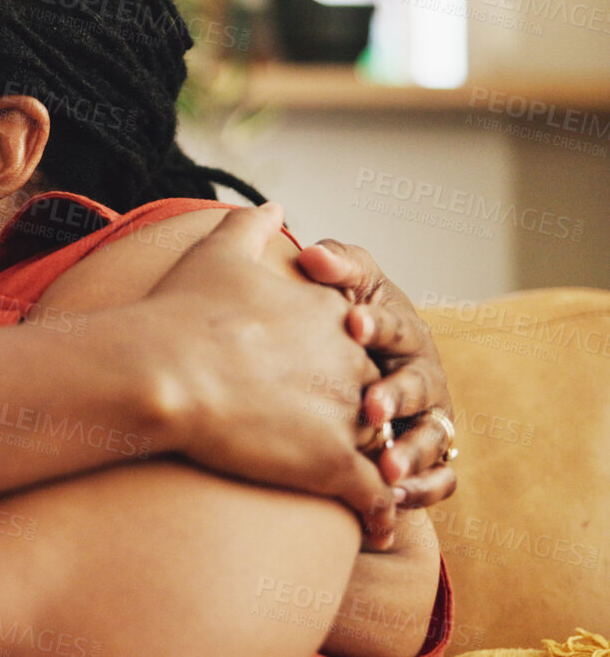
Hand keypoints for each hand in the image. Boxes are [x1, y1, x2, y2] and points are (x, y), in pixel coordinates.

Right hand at [134, 203, 398, 539]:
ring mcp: (347, 413)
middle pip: (369, 391)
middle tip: (341, 437)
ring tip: (371, 490)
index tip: (315, 379)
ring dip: (377, 466)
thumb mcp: (217, 250)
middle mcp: (351, 360)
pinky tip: (376, 528)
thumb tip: (274, 206)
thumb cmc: (179, 312)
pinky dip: (380, 514)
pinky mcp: (334, 463)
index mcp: (329, 313)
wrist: (161, 368)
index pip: (354, 339)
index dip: (334, 361)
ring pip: (379, 444)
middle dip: (359, 414)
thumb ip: (252, 224)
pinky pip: (374, 497)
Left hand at [297, 239, 457, 509]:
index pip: (393, 323)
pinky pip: (439, 477)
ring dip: (411, 451)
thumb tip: (312, 255)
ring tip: (386, 466)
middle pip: (418, 384)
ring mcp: (427, 416)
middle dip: (395, 395)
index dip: (374, 323)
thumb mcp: (341, 287)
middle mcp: (422, 373)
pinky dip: (423, 488)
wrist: (337, 366)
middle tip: (371, 406)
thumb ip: (334, 266)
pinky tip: (394, 497)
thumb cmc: (339, 320)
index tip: (350, 322)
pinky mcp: (426, 454)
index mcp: (401, 329)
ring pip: (432, 435)